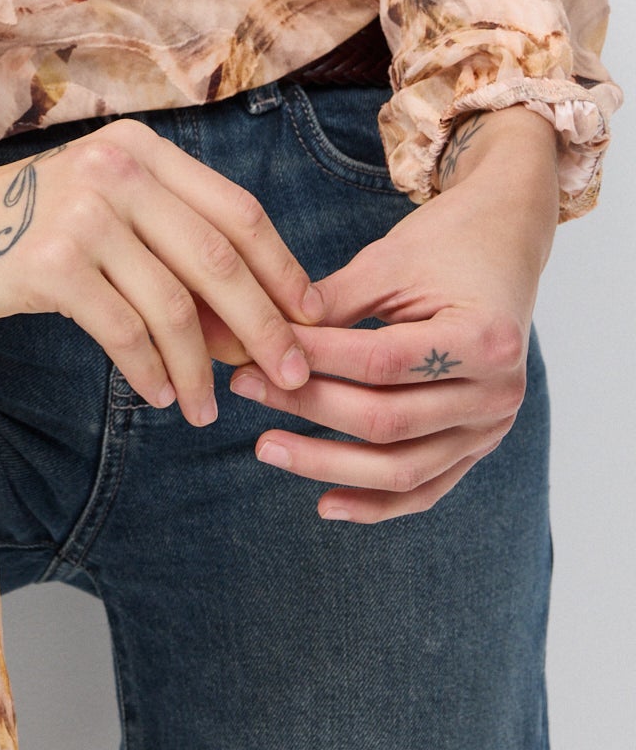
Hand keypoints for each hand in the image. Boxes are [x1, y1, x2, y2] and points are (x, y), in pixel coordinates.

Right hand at [0, 119, 326, 426]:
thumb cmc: (9, 236)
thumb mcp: (95, 216)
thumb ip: (164, 247)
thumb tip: (251, 322)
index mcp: (137, 149)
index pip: (237, 211)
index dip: (283, 270)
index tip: (311, 321)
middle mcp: (114, 168)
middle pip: (219, 257)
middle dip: (265, 325)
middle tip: (292, 378)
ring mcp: (80, 211)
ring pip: (175, 303)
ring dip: (204, 366)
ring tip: (210, 407)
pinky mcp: (48, 262)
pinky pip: (126, 329)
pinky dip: (153, 370)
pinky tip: (161, 394)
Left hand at [227, 105, 559, 522]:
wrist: (504, 245)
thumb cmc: (446, 245)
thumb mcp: (388, 262)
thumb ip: (331, 306)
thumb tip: (260, 339)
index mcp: (484, 339)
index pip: (382, 362)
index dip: (315, 361)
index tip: (255, 352)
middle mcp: (497, 393)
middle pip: (388, 420)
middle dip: (308, 407)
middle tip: (244, 387)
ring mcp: (492, 428)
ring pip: (403, 468)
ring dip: (329, 464)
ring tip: (266, 449)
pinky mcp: (478, 445)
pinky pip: (425, 488)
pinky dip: (376, 502)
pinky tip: (326, 504)